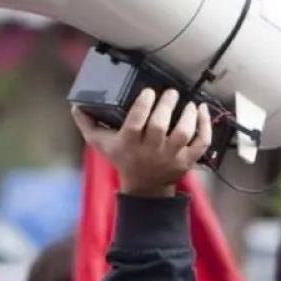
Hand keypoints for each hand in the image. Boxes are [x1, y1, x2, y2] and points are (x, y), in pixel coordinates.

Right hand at [71, 88, 212, 197]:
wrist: (145, 188)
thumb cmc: (123, 159)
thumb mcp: (101, 143)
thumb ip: (88, 123)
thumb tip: (75, 105)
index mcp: (129, 144)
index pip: (136, 123)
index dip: (143, 106)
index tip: (148, 92)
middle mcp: (151, 151)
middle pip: (160, 126)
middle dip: (167, 106)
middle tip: (170, 93)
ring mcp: (171, 157)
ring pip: (183, 133)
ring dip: (188, 115)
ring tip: (188, 102)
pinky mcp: (188, 160)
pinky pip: (201, 143)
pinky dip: (205, 126)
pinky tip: (203, 110)